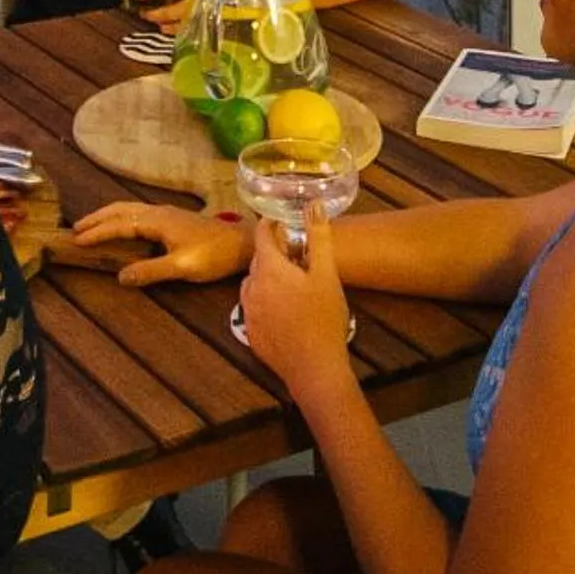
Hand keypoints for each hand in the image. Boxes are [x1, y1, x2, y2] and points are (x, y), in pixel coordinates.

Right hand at [70, 198, 249, 285]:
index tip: (77, 240)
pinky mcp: (173, 218)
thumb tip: (120, 277)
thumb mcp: (182, 267)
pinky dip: (121, 217)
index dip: (97, 232)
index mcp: (157, 221)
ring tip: (92, 225)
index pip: (119, 225)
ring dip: (108, 215)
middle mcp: (158, 212)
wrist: (243, 244)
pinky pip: (138, 213)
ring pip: (129, 209)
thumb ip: (150, 271)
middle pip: (120, 210)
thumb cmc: (213, 255)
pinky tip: (123, 226)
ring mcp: (166, 213)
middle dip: (97, 218)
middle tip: (76, 229)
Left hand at [237, 206, 354, 392]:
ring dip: (268, 278)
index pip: (262, 236)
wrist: (315, 369)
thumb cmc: (324, 320)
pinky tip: (286, 310)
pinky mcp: (250, 332)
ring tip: (293, 284)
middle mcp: (251, 287)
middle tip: (296, 256)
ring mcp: (248, 311)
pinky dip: (266, 302)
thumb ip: (319, 238)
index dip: (271, 226)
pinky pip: (254, 308)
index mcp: (269, 270)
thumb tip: (314, 205)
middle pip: (259, 260)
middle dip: (274, 254)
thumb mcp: (327, 276)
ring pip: (254, 284)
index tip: (280, 222)